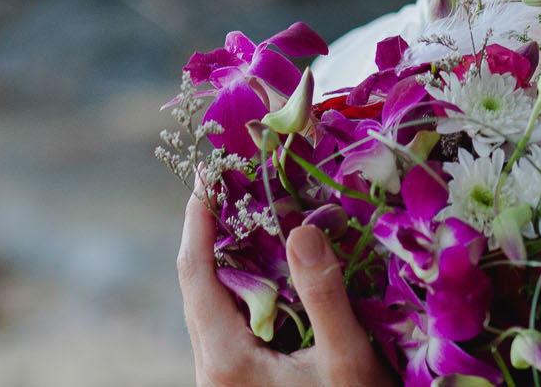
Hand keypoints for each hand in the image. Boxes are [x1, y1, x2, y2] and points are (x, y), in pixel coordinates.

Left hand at [178, 191, 393, 386]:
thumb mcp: (345, 359)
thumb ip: (324, 295)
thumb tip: (300, 227)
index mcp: (225, 359)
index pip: (195, 273)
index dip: (197, 219)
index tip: (206, 173)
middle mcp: (213, 368)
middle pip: (198, 285)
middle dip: (212, 229)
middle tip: (236, 178)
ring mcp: (225, 377)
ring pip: (214, 304)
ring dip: (230, 255)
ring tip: (252, 209)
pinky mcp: (242, 380)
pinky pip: (233, 321)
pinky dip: (246, 283)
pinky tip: (273, 265)